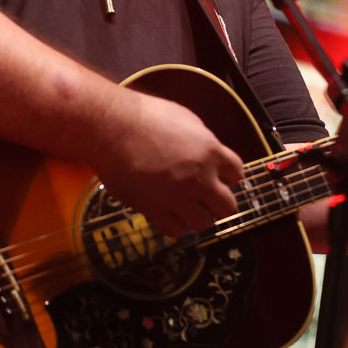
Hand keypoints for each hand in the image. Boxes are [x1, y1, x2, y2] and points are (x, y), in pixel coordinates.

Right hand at [90, 90, 242, 238]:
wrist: (111, 128)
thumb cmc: (145, 116)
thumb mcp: (185, 119)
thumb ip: (203, 142)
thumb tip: (209, 156)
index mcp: (211, 152)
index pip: (237, 173)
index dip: (227, 175)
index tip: (218, 175)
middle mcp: (199, 179)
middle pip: (227, 207)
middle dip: (218, 202)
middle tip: (206, 197)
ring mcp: (177, 198)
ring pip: (203, 223)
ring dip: (197, 215)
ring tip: (185, 205)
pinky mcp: (154, 210)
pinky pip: (175, 230)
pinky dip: (175, 224)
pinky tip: (167, 212)